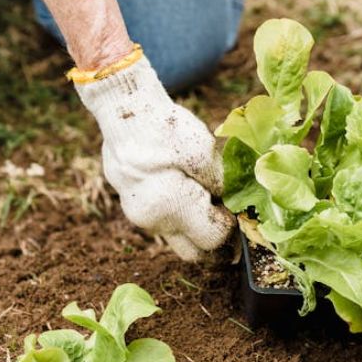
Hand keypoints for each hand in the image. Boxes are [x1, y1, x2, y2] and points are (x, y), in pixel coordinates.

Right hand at [74, 53, 231, 260]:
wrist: (124, 110)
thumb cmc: (165, 128)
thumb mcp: (203, 151)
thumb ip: (222, 183)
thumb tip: (236, 203)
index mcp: (171, 208)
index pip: (212, 239)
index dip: (230, 227)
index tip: (237, 207)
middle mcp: (153, 221)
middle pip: (193, 251)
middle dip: (213, 239)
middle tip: (228, 214)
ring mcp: (139, 216)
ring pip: (177, 236)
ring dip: (195, 224)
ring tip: (206, 194)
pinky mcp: (133, 205)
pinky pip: (163, 221)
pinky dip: (179, 213)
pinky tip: (186, 186)